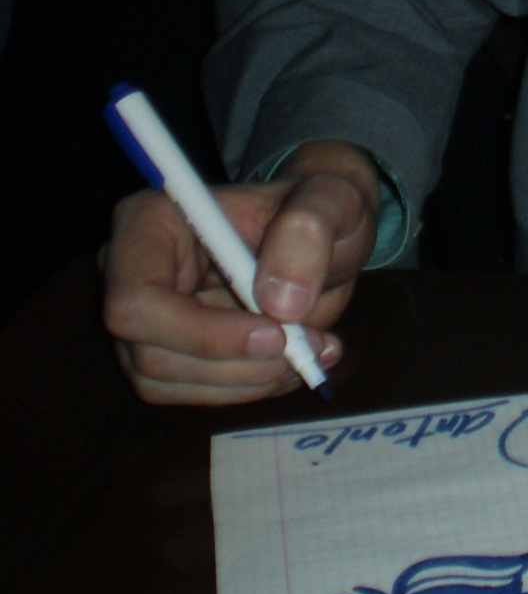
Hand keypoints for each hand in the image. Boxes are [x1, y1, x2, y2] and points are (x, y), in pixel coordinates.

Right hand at [102, 140, 379, 405]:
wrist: (325, 236)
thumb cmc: (318, 208)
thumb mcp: (331, 200)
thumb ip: (309, 230)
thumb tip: (280, 302)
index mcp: (150, 221)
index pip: (136, 300)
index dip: (201, 332)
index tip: (275, 334)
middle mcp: (131, 273)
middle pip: (151, 354)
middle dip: (236, 363)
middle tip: (308, 347)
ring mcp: (144, 320)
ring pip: (169, 383)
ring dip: (249, 379)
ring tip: (314, 349)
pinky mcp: (166, 354)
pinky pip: (192, 393)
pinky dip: (251, 386)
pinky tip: (296, 358)